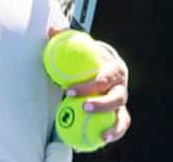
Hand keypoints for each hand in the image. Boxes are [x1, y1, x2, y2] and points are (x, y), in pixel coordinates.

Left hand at [47, 26, 130, 144]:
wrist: (109, 64)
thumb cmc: (90, 56)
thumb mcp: (81, 46)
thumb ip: (66, 38)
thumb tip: (50, 31)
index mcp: (114, 69)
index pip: (102, 78)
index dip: (88, 85)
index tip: (67, 90)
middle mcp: (121, 86)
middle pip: (116, 97)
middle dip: (101, 105)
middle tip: (82, 108)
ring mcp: (123, 100)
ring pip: (123, 114)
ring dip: (114, 126)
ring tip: (102, 136)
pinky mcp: (121, 112)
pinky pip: (121, 124)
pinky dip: (115, 133)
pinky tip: (101, 141)